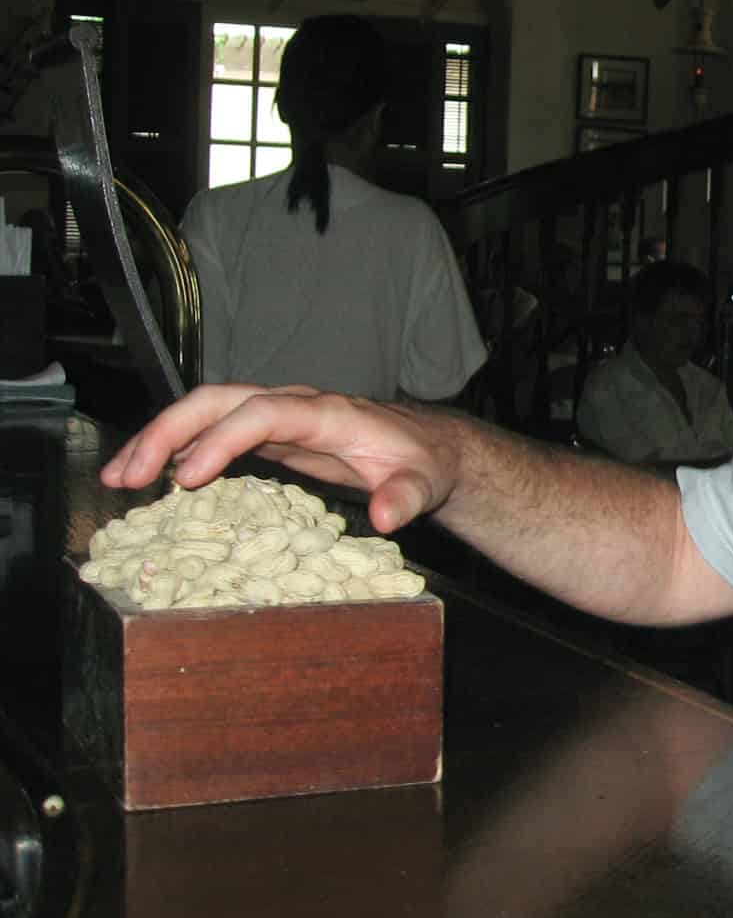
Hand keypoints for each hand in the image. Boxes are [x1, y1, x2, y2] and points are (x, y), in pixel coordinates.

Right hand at [100, 384, 459, 536]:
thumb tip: (384, 517)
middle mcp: (296, 406)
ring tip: (119, 477)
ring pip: (208, 411)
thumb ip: (406, 497)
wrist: (428, 447)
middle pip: (220, 400)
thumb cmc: (422, 462)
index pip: (263, 413)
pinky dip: (177, 449)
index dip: (222, 440)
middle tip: (129, 476)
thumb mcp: (423, 482)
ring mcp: (279, 417)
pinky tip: (148, 477)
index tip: (187, 476)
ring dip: (159, 439)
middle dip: (169, 431)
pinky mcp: (271, 434)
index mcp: (328, 414)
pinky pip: (215, 431)